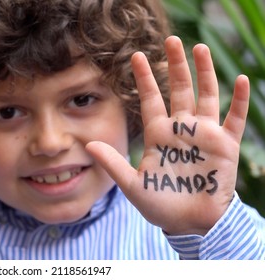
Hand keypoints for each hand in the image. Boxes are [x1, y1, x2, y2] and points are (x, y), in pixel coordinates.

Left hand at [86, 36, 248, 234]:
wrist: (190, 223)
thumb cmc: (160, 205)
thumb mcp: (132, 184)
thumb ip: (113, 164)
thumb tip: (88, 146)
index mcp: (158, 134)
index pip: (151, 99)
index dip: (145, 78)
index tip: (137, 56)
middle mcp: (180, 128)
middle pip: (178, 89)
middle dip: (175, 66)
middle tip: (171, 40)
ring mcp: (204, 134)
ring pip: (205, 96)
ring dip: (204, 72)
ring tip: (199, 48)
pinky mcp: (225, 145)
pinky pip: (234, 118)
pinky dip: (238, 101)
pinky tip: (239, 80)